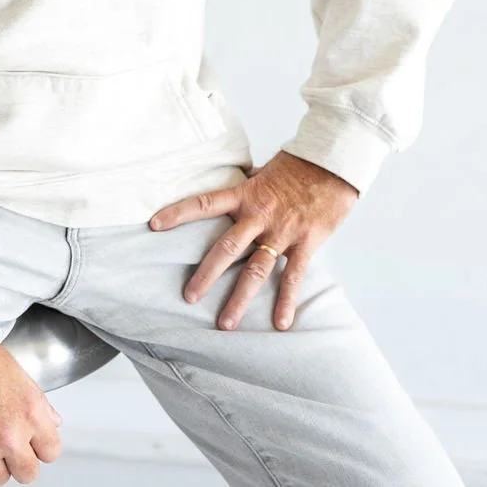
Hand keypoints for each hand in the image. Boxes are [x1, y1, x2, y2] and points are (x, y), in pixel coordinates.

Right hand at [0, 314, 62, 484]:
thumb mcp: (13, 369)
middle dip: (20, 459)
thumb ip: (36, 402)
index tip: (33, 441)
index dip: (41, 445)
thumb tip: (51, 422)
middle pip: (28, 473)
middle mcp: (8, 434)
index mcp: (29, 410)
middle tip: (8, 442)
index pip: (51, 452)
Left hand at [149, 151, 358, 331]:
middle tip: (189, 297)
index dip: (178, 213)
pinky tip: (281, 323)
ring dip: (240, 298)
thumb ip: (247, 187)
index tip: (154, 225)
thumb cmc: (298, 166)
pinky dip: (287, 301)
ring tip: (225, 323)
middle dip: (206, 274)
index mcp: (246, 194)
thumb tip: (231, 189)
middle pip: (226, 247)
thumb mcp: (264, 172)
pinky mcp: (306, 242)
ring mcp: (282, 231)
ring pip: (256, 269)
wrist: (332, 163)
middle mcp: (259, 215)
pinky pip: (294, 276)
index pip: (203, 203)